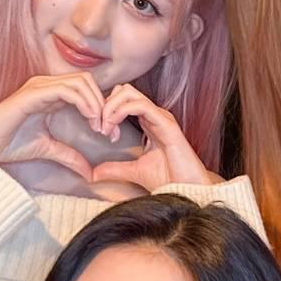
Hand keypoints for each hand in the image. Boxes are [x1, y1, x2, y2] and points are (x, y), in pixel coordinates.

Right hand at [0, 73, 108, 180]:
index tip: (109, 133)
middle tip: (107, 130)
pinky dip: (84, 102)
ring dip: (96, 103)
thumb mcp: (48, 150)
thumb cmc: (9, 144)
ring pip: (81, 82)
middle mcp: (46, 86)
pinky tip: (90, 120)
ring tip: (99, 126)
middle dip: (103, 104)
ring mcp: (39, 87)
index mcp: (51, 95)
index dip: (102, 108)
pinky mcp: (33, 93)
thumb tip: (90, 173)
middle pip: (88, 81)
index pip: (86, 90)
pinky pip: (67, 90)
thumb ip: (69, 157)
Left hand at [90, 85, 218, 188]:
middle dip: (106, 104)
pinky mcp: (166, 123)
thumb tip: (93, 173)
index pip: (123, 100)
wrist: (187, 189)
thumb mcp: (134, 171)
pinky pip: (140, 105)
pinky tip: (112, 125)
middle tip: (99, 126)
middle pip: (124, 90)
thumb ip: (115, 168)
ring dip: (110, 106)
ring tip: (105, 125)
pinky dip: (120, 110)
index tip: (99, 130)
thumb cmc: (169, 179)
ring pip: (129, 93)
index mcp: (149, 122)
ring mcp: (161, 117)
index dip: (106, 110)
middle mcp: (155, 116)